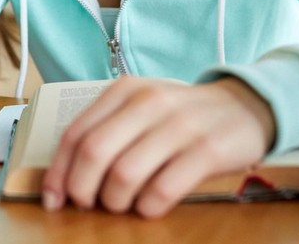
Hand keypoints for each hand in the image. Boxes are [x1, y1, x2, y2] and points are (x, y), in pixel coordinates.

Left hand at [40, 76, 276, 218]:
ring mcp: (180, 125)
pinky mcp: (207, 150)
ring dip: (116, 201)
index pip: (76, 134)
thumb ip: (107, 131)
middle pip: (94, 153)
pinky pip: (163, 190)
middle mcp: (150, 102)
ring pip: (124, 175)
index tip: (53, 199)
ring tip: (124, 204)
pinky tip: (151, 206)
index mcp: (125, 91)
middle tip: (90, 204)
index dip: (58, 173)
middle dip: (82, 190)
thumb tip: (66, 178)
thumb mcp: (141, 108)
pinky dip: (148, 207)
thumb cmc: (182, 116)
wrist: (245, 106)